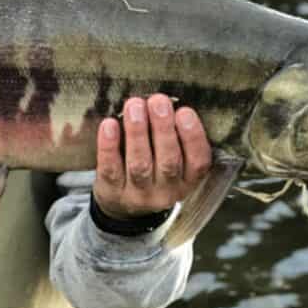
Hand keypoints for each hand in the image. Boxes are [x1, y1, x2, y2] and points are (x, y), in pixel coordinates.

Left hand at [93, 94, 211, 219]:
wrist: (123, 207)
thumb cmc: (153, 171)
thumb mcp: (174, 162)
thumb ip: (176, 137)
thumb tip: (168, 100)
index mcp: (187, 180)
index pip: (198, 162)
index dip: (193, 137)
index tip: (185, 111)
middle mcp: (166, 191)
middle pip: (168, 161)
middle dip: (163, 128)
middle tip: (158, 101)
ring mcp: (138, 194)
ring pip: (140, 164)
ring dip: (138, 132)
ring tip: (135, 106)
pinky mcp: (112, 192)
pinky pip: (111, 169)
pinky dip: (109, 146)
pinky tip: (109, 125)